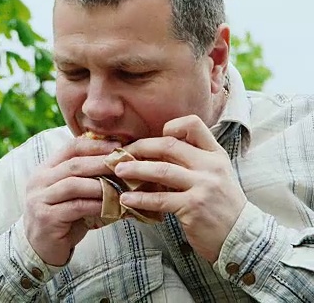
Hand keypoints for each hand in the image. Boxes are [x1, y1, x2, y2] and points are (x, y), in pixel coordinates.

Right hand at [24, 137, 118, 265]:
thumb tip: (121, 166)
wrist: (40, 247)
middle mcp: (39, 181)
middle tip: (125, 164)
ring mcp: (40, 199)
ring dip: (100, 185)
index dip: (95, 145)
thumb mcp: (71, 194)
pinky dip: (96, 205)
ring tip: (120, 187)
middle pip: (74, 164)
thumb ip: (86, 179)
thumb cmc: (61, 218)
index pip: (70, 148)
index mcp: (45, 169)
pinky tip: (111, 206)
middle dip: (102, 162)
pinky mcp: (46, 217)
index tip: (118, 147)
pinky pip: (76, 207)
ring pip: (74, 184)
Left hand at [115, 115, 246, 262]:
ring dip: (136, 170)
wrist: (242, 236)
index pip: (194, 124)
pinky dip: (140, 198)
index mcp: (215, 154)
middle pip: (170, 145)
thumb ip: (192, 161)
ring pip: (162, 170)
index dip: (171, 126)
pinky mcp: (194, 207)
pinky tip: (127, 199)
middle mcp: (210, 166)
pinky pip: (161, 199)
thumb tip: (156, 151)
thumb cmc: (222, 205)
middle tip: (122, 154)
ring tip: (119, 171)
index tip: (154, 137)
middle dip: (141, 147)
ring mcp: (203, 186)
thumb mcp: (214, 175)